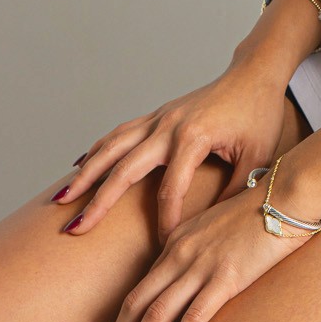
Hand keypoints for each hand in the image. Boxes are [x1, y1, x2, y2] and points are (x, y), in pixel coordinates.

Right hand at [61, 64, 293, 240]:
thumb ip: (233, 192)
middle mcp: (169, 125)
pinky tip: (79, 165)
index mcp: (194, 137)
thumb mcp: (256, 157)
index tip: (163, 247)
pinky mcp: (158, 113)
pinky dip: (98, 149)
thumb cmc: (259, 114)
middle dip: (99, 201)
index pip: (171, 190)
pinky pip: (121, 132)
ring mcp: (160, 117)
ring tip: (61, 199)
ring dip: (87, 173)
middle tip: (75, 229)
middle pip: (125, 168)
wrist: (255, 74)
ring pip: (114, 147)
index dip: (166, 222)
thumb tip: (211, 230)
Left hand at [108, 170, 318, 321]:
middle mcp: (181, 252)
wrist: (287, 193)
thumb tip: (194, 278)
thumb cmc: (261, 208)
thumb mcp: (219, 224)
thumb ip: (201, 249)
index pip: (140, 287)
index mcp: (177, 239)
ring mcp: (201, 265)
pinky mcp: (226, 277)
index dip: (124, 320)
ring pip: (156, 314)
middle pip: (136, 303)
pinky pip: (193, 318)